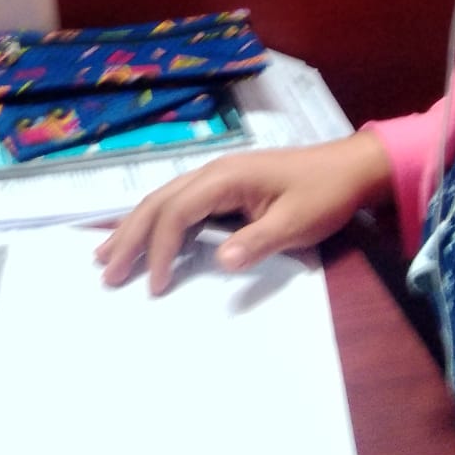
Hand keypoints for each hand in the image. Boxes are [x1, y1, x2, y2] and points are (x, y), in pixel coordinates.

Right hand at [95, 131, 391, 293]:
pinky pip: (178, 204)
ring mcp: (215, 177)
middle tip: (105, 272)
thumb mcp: (296, 222)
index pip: (177, 212)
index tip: (156, 285)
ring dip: (134, 229)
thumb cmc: (323, 194)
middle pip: (158, 203)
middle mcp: (211, 172)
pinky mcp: (222, 187)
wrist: (348, 169)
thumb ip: (257, 241)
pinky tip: (144, 239)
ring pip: (162, 201)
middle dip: (130, 237)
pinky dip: (155, 223)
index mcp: (224, 178)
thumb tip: (219, 262)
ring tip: (106, 255)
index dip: (162, 249)